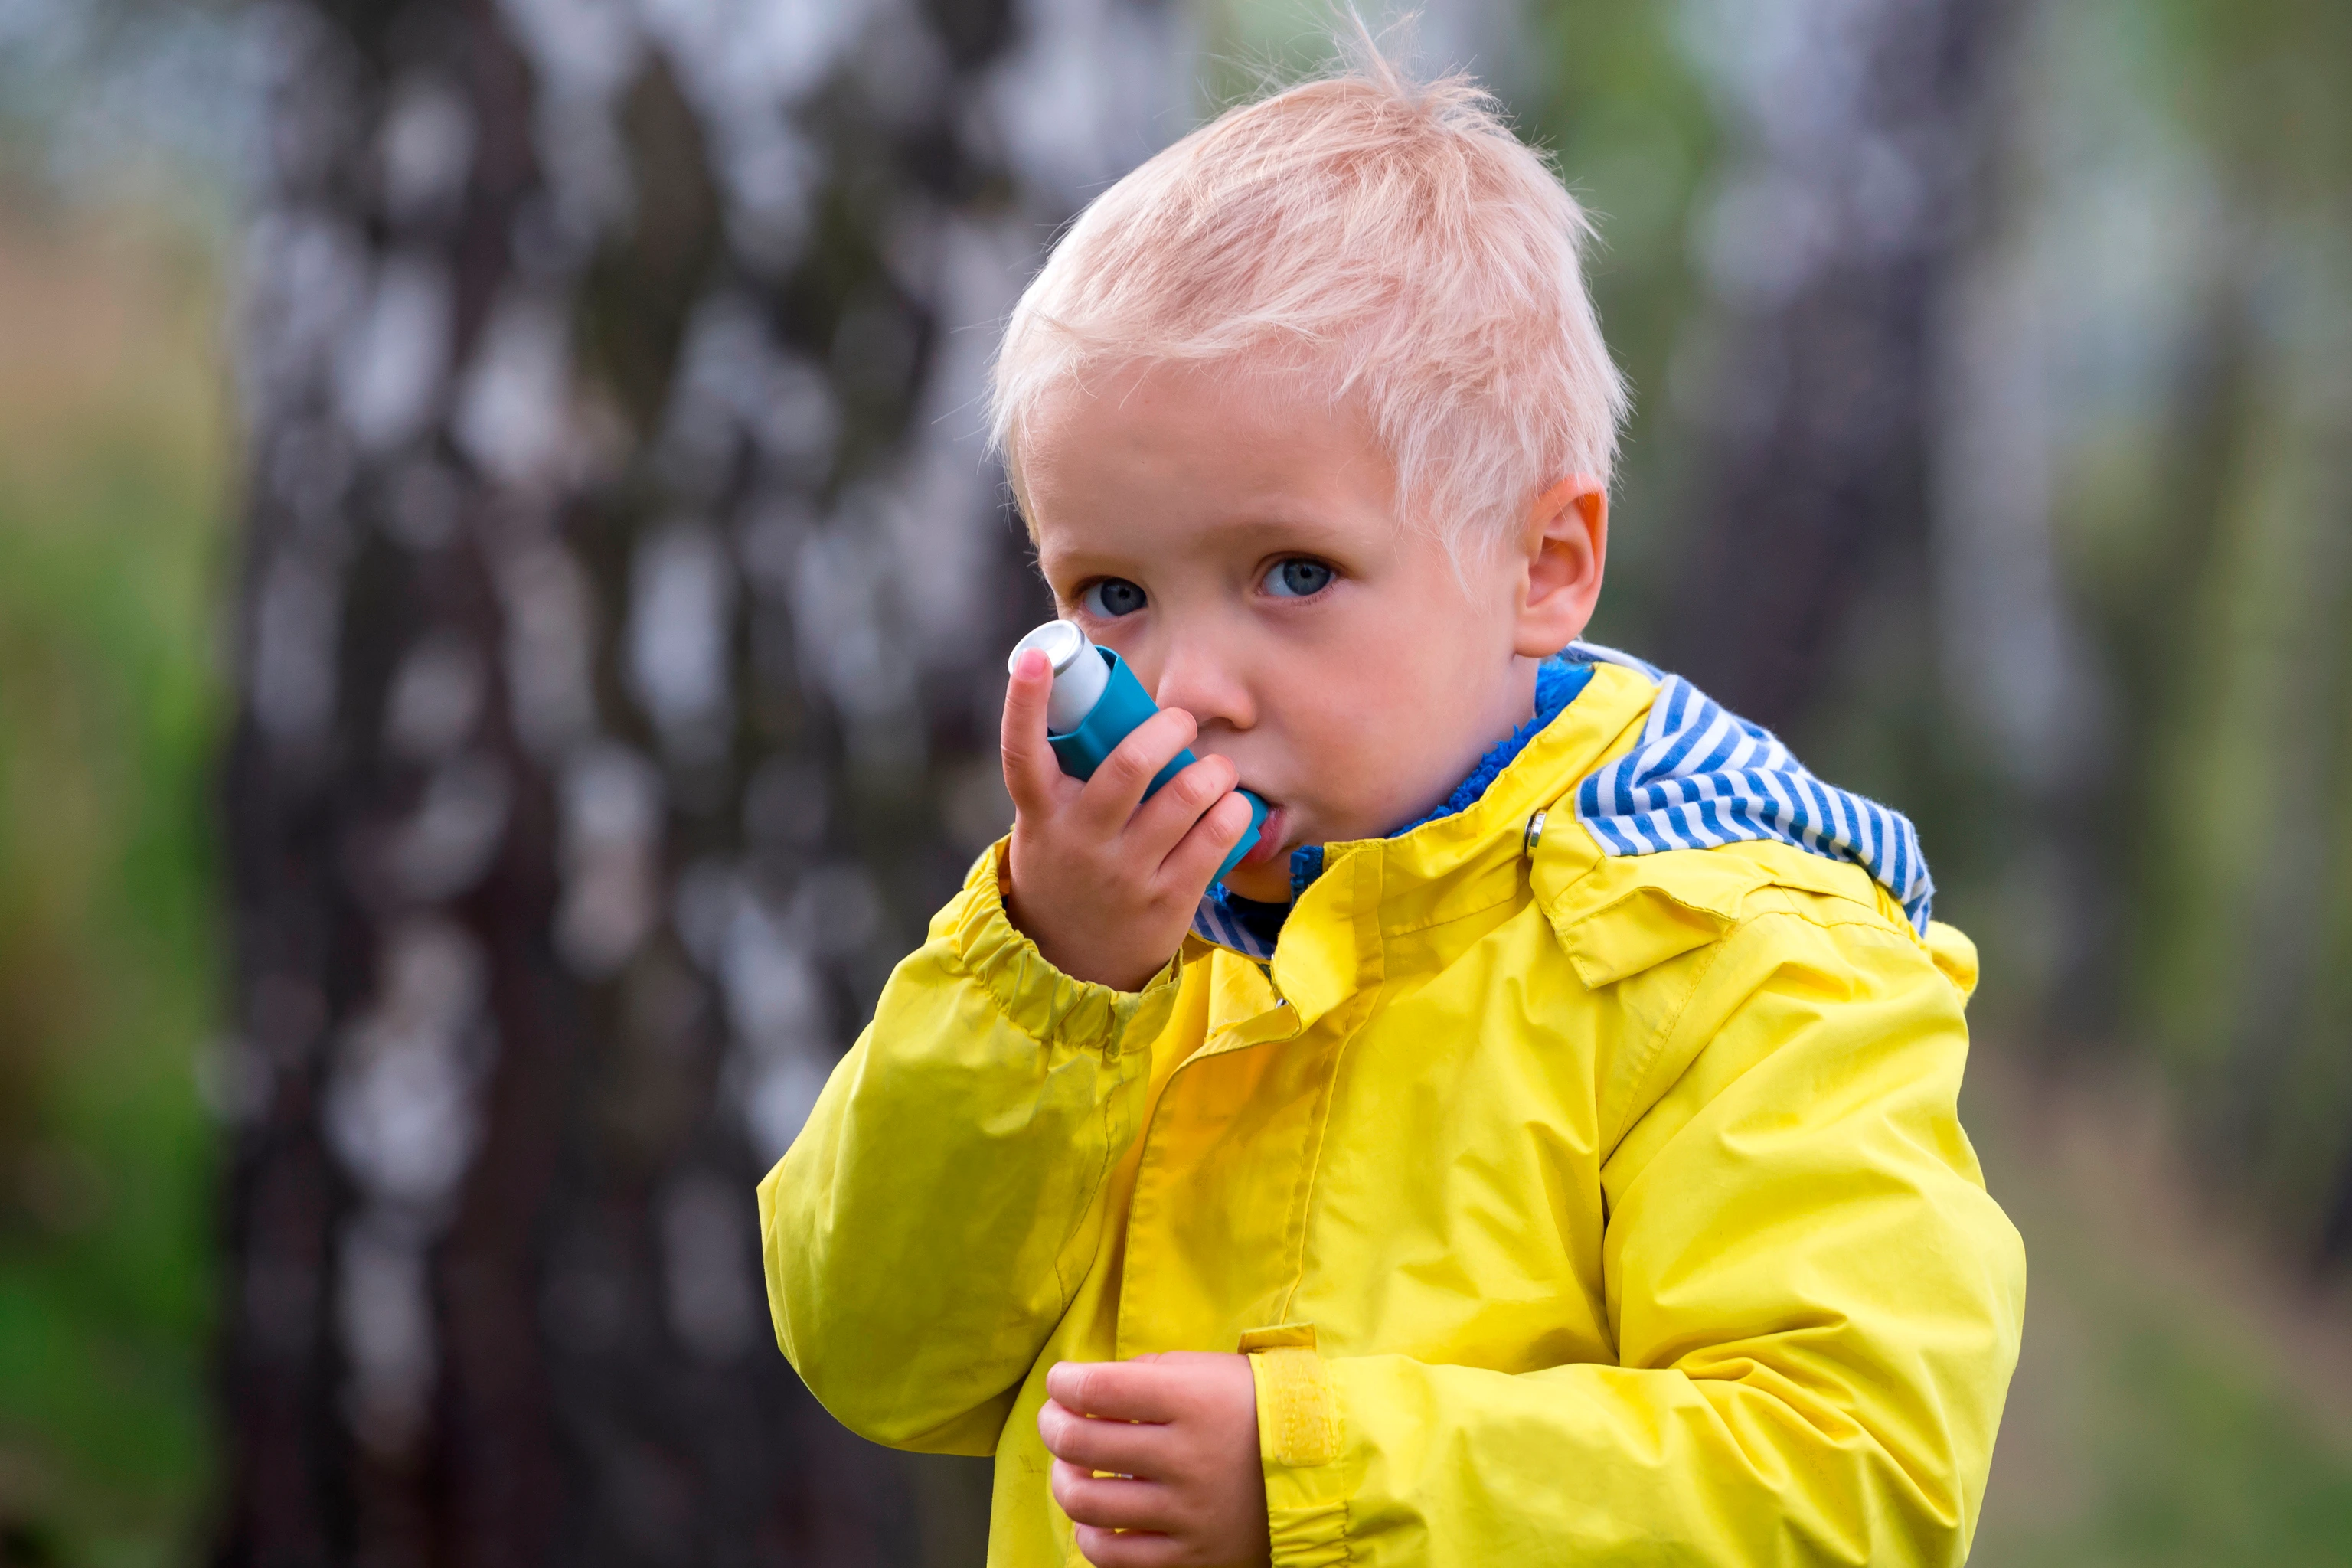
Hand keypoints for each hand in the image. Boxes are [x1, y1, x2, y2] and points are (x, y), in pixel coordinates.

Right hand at [1000, 649, 1255, 990]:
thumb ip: (1072, 775)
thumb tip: (1107, 701)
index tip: (1035, 656)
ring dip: (1212, 770)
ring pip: (1184, 799)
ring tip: (1216, 769)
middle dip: (1167, 729)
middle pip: (1128, 767)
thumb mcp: (1048, 824)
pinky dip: (1233, 811)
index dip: (1023, 701)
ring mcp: (1125, 872)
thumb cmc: (1067, 866)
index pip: (1023, 752)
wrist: (1073, 964)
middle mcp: (1080, 840)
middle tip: (1181, 723)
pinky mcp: (1167, 900)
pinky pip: (1215, 839)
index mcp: (1042, 814)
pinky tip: (1232, 805)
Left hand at [1038, 1353, 1269, 1567]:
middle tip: (1056, 1420)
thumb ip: (1147, 1374)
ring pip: (1085, 1503)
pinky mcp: (1192, 1558)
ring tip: (1071, 1469)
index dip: (1063, 1382)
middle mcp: (1186, 1458)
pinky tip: (1094, 1518)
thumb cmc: (1255, 1409)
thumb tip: (1088, 1390)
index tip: (1061, 1381)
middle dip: (1052, 1425)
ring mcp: (1188, 1514)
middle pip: (1080, 1443)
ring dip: (1062, 1480)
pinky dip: (1089, 1536)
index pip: (1097, 1389)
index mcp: (1191, 1401)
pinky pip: (1114, 1557)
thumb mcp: (1207, 1371)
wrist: (1321, 1471)